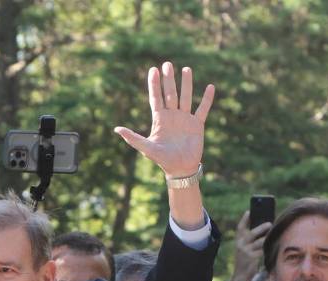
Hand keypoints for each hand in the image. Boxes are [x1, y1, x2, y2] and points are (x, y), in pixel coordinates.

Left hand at [114, 62, 214, 177]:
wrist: (180, 169)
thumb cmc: (162, 159)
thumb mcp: (147, 148)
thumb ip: (133, 138)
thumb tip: (116, 129)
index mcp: (160, 119)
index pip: (156, 98)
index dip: (154, 84)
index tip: (153, 70)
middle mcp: (172, 116)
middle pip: (170, 94)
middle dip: (169, 79)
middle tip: (167, 64)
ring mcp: (185, 119)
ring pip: (186, 97)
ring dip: (186, 84)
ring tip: (186, 69)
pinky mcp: (197, 125)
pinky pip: (203, 109)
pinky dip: (207, 99)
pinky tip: (210, 87)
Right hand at [228, 210, 271, 280]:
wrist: (240, 277)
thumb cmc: (245, 261)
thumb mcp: (244, 249)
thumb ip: (250, 241)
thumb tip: (265, 228)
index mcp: (238, 241)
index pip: (240, 228)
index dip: (244, 219)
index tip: (249, 212)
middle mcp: (240, 245)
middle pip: (252, 233)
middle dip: (261, 228)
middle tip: (270, 223)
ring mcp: (246, 252)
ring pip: (259, 242)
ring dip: (267, 238)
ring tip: (274, 233)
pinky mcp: (252, 258)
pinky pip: (263, 250)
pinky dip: (269, 247)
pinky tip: (274, 244)